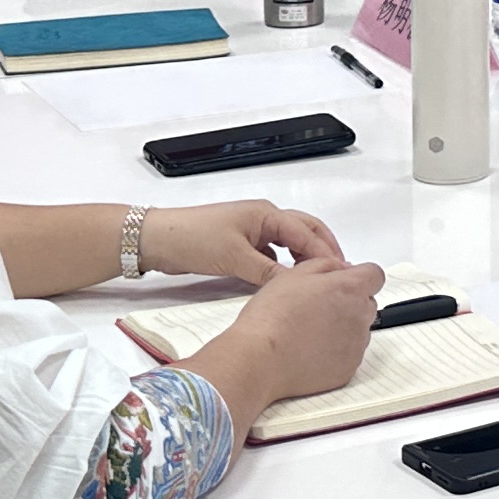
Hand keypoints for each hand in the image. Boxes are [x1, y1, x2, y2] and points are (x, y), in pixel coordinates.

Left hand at [138, 200, 358, 290]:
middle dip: (324, 249)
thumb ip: (268, 273)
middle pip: (305, 231)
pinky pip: (273, 254)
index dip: (326, 252)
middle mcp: (262, 219)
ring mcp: (252, 231)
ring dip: (306, 257)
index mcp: (266, 214)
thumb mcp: (235, 257)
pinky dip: (285, 265)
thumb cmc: (192, 237)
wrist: (158, 240)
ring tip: (319, 277)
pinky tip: (287, 281)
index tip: (341, 271)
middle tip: (340, 271)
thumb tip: (296, 285)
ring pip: (290, 242)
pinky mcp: (241, 245)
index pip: (307, 232)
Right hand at [193, 262, 379, 431]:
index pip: (375, 275)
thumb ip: (327, 265)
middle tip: (318, 307)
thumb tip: (343, 268)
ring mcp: (356, 345)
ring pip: (360, 329)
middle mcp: (359, 316)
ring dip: (344, 326)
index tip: (344, 282)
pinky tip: (311, 349)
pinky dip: (337, 350)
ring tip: (310, 330)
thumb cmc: (272, 317)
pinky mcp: (348, 368)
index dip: (359, 276)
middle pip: (368, 302)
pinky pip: (350, 353)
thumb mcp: (295, 274)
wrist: (260, 358)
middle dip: (350, 301)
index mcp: (349, 288)